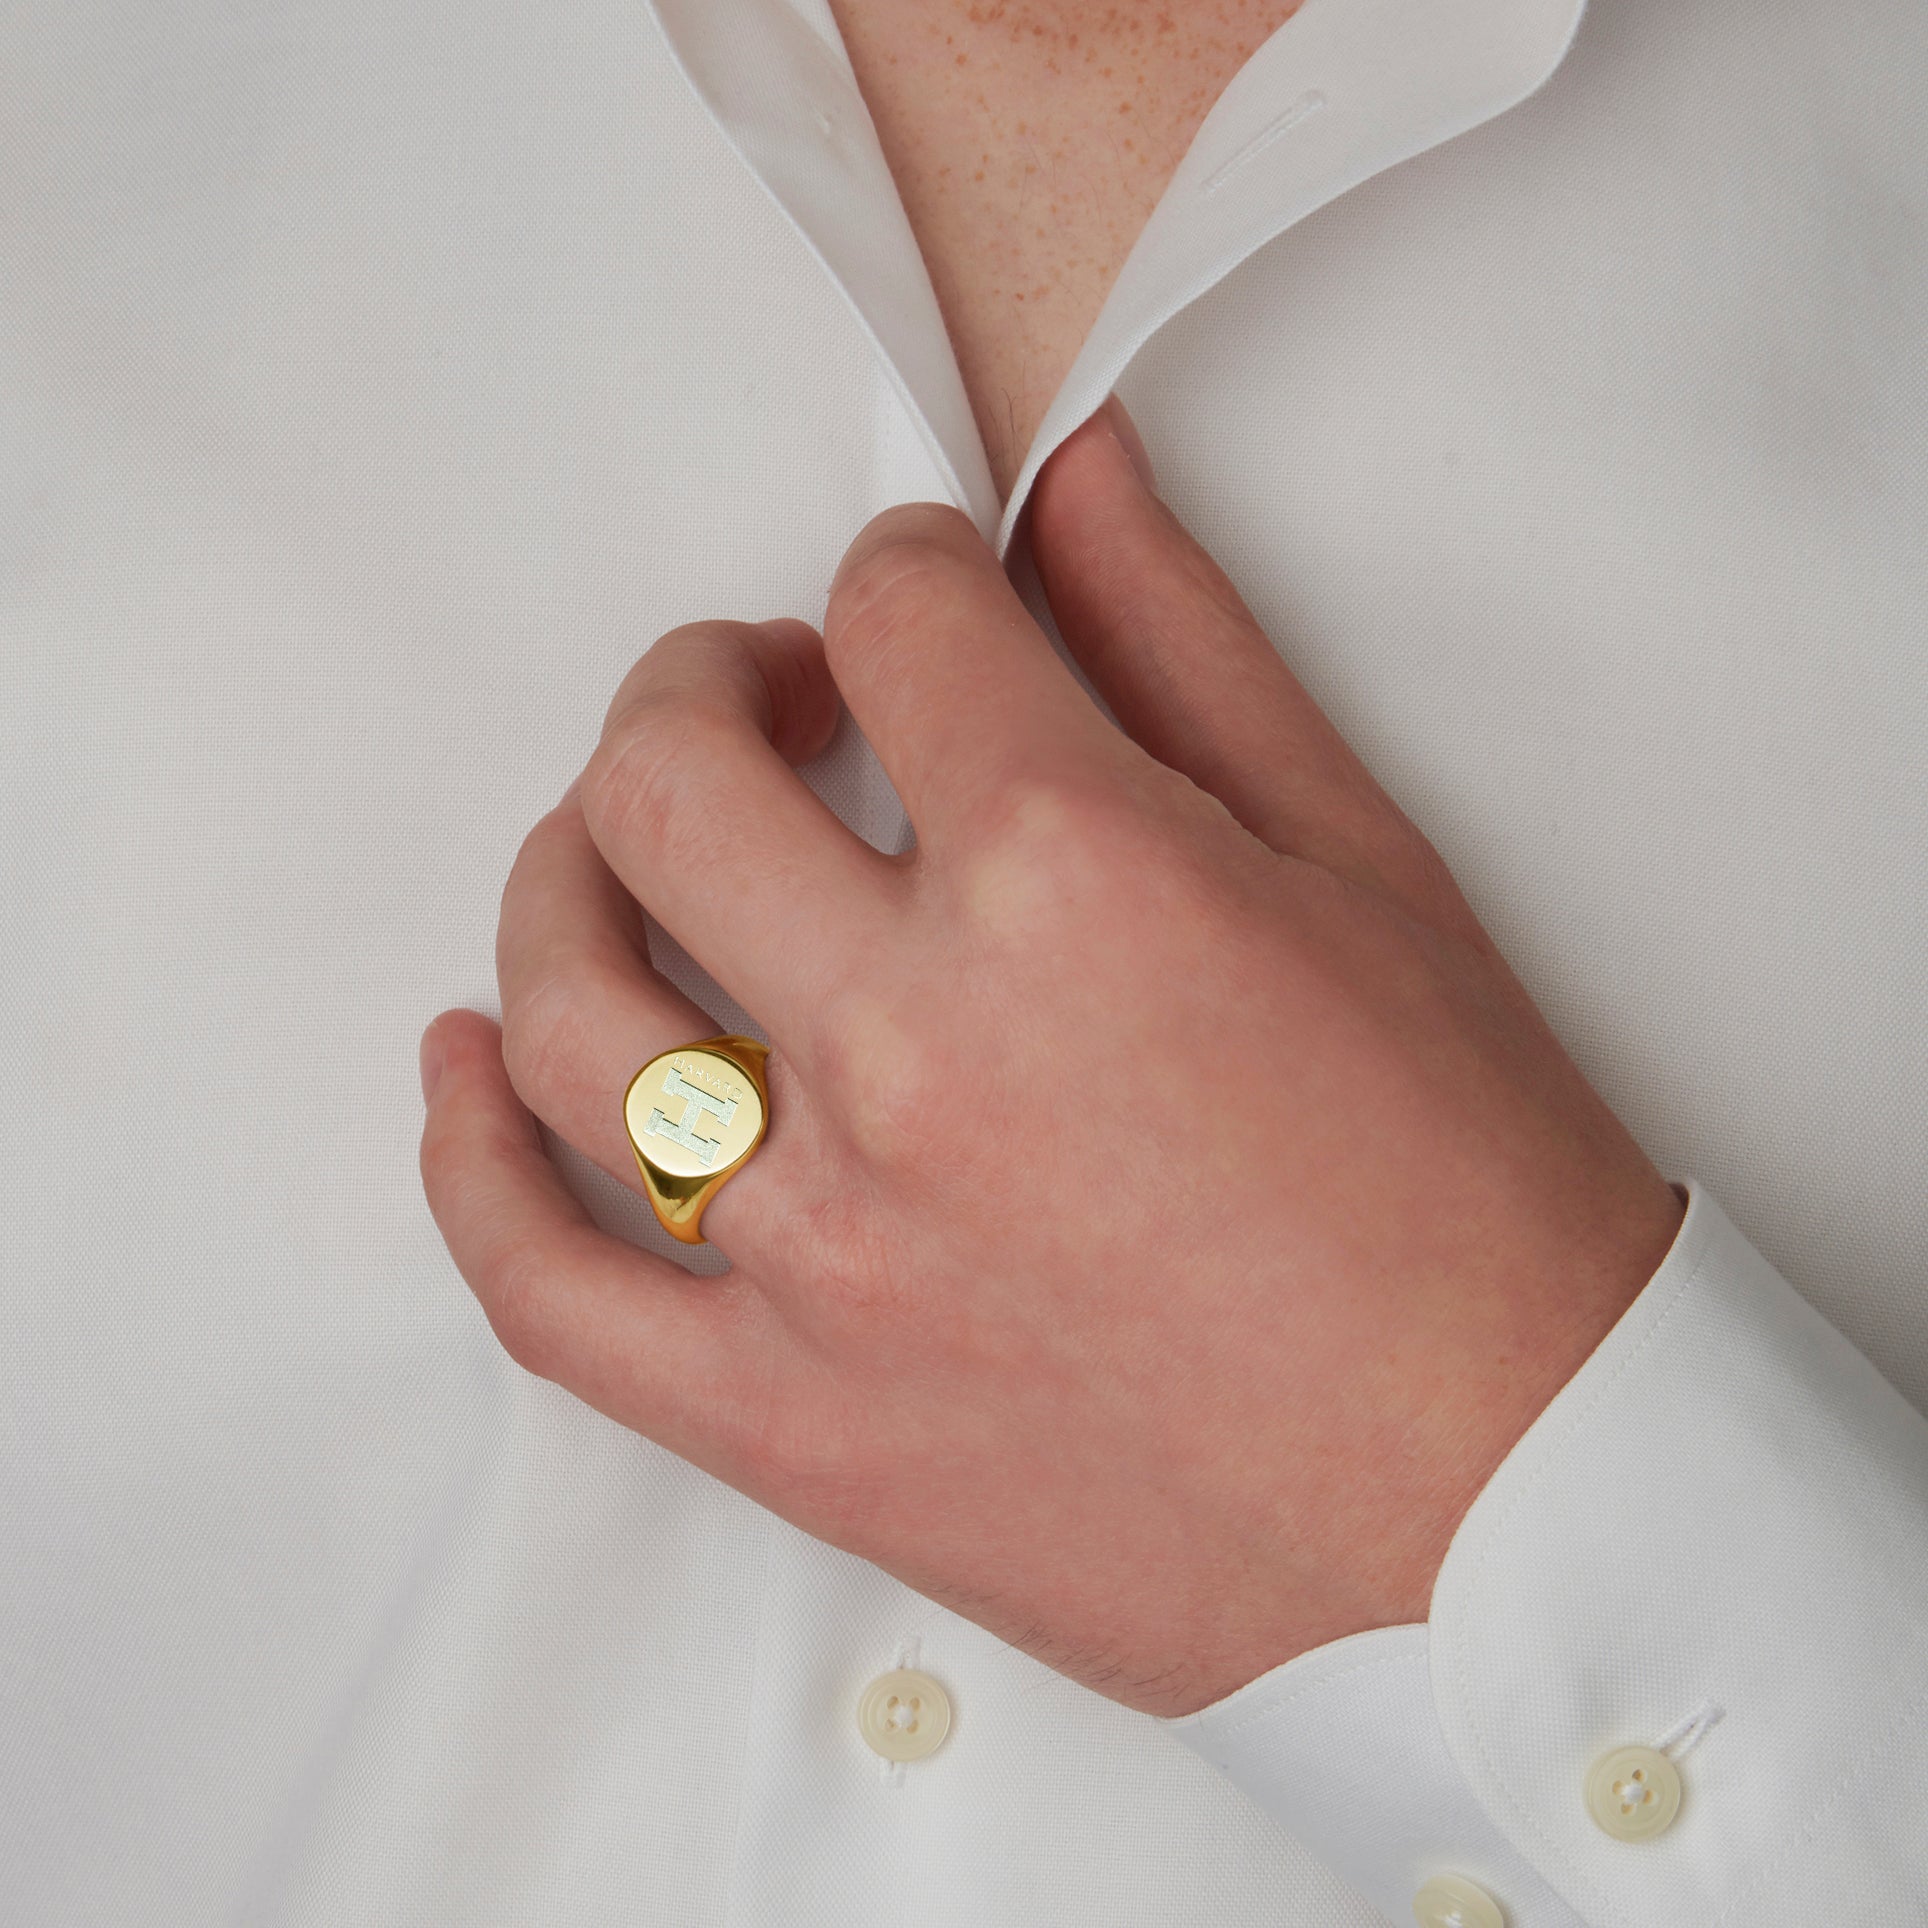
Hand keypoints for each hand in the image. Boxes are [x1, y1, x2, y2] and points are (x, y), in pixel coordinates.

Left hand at [418, 397, 1683, 1718]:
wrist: (1517, 1507)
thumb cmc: (1476, 1196)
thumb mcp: (1367, 868)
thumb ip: (1188, 647)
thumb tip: (1074, 483)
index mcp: (1075, 880)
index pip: (900, 618)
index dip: (909, 569)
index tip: (927, 601)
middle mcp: (916, 1047)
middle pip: (670, 782)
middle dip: (703, 684)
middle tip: (766, 694)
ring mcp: (827, 1249)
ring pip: (563, 1010)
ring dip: (565, 882)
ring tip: (621, 853)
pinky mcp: (790, 1418)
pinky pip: (548, 1284)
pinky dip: (467, 1162)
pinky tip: (462, 1069)